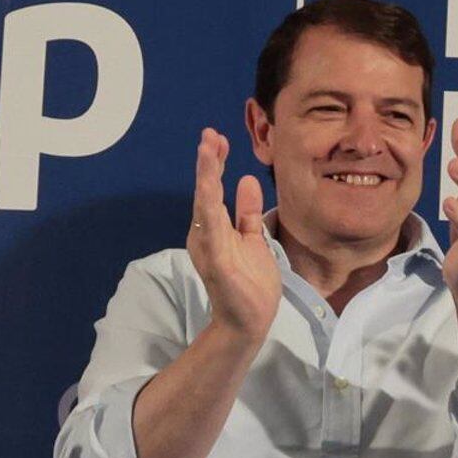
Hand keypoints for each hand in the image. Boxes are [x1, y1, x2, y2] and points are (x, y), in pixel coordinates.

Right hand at [187, 129, 281, 341]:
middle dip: (208, 162)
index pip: (213, 190)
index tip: (220, 139)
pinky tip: (211, 184)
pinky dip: (210, 204)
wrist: (249, 323)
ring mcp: (208, 247)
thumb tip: (246, 180)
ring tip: (207, 148)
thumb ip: (248, 213)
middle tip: (209, 133)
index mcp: (214, 229)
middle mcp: (205, 235)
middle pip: (206, 191)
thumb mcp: (253, 240)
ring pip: (205, 203)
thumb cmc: (251, 285)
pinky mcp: (216, 260)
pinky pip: (212, 227)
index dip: (215, 164)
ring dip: (206, 175)